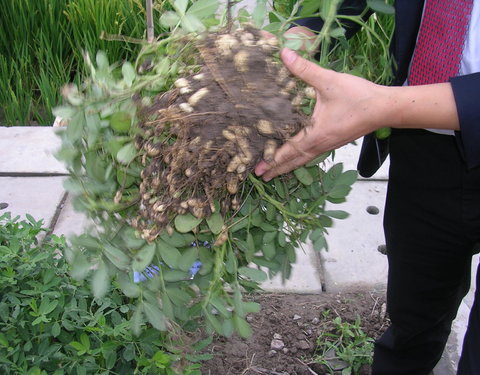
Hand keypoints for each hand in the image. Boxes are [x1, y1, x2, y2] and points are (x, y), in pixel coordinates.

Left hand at [255, 48, 382, 180]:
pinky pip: (313, 154)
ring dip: (288, 166)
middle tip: (260, 176)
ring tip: (275, 172)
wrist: (385, 108)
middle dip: (277, 168)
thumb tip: (284, 54)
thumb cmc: (358, 96)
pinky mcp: (335, 142)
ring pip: (304, 159)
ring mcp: (329, 145)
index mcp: (316, 134)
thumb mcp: (329, 81)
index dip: (272, 159)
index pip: (289, 150)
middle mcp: (321, 144)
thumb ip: (305, 69)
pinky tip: (298, 157)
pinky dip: (301, 159)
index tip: (258, 170)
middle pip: (294, 161)